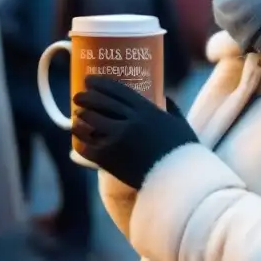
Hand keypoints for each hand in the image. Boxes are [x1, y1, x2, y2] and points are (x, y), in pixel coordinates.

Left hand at [73, 76, 197, 189]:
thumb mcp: (180, 124)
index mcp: (146, 110)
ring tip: (77, 116)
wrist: (179, 180)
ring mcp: (118, 139)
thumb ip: (172, 108)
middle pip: (100, 102)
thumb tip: (165, 97)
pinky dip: (80, 140)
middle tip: (78, 96)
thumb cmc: (183, 152)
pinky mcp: (109, 159)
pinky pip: (87, 146)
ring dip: (81, 116)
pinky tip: (77, 137)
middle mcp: (130, 121)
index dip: (100, 83)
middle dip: (86, 97)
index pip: (117, 90)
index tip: (90, 79)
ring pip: (91, 121)